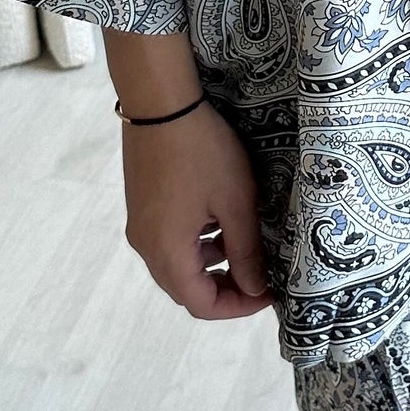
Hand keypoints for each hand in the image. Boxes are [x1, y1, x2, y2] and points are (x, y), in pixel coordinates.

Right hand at [121, 99, 270, 320]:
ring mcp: (140, 226)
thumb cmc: (203, 152)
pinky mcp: (141, 208)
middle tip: (261, 275)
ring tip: (246, 247)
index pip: (201, 305)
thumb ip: (246, 251)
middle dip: (226, 289)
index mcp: (167, 251)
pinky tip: (220, 222)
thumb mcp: (235, 202)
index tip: (269, 292)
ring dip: (212, 266)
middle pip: (186, 289)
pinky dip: (197, 245)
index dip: (238, 307)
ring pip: (178, 266)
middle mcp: (146, 246)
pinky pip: (169, 242)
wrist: (160, 103)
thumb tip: (257, 289)